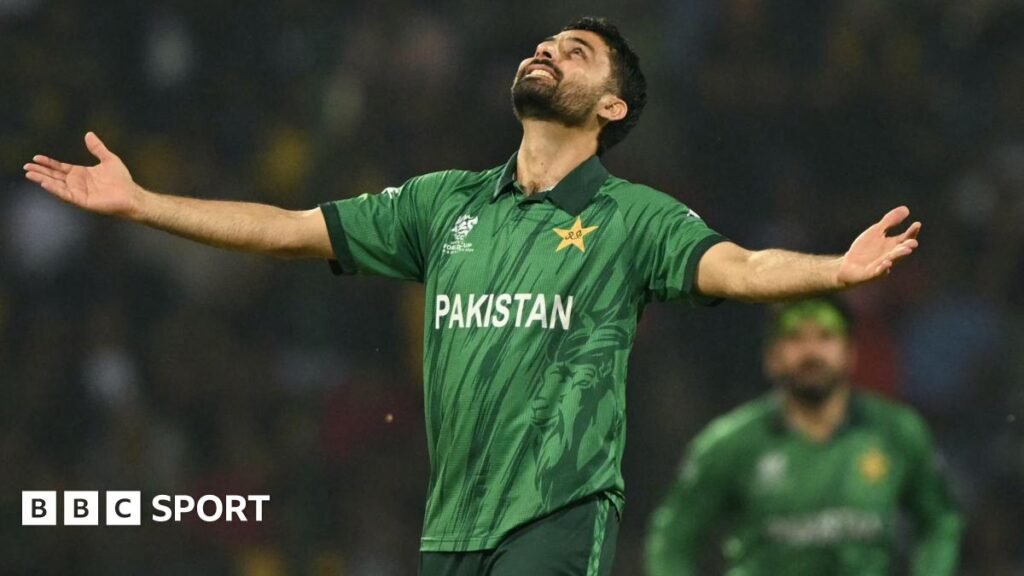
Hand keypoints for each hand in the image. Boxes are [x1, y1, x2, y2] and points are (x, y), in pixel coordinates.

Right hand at [23, 132, 142, 217]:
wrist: (131, 194)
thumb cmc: (122, 179)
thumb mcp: (108, 159)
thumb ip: (97, 148)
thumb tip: (89, 134)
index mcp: (81, 174)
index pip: (60, 167)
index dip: (48, 163)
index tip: (36, 158)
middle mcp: (77, 183)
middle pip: (54, 176)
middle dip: (40, 171)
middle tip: (25, 167)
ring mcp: (78, 192)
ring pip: (57, 185)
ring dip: (43, 179)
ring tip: (30, 174)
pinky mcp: (82, 201)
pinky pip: (65, 194)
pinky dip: (55, 189)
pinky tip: (45, 182)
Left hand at [837, 206, 920, 286]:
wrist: (848, 265)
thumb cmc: (864, 249)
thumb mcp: (876, 231)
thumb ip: (890, 221)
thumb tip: (906, 209)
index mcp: (892, 245)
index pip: (906, 238)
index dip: (912, 231)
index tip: (917, 224)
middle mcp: (890, 255)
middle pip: (901, 250)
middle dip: (907, 246)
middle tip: (914, 242)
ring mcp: (882, 265)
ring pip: (892, 260)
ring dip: (898, 256)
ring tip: (906, 250)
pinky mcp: (872, 274)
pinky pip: (879, 272)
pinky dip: (883, 269)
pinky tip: (887, 263)